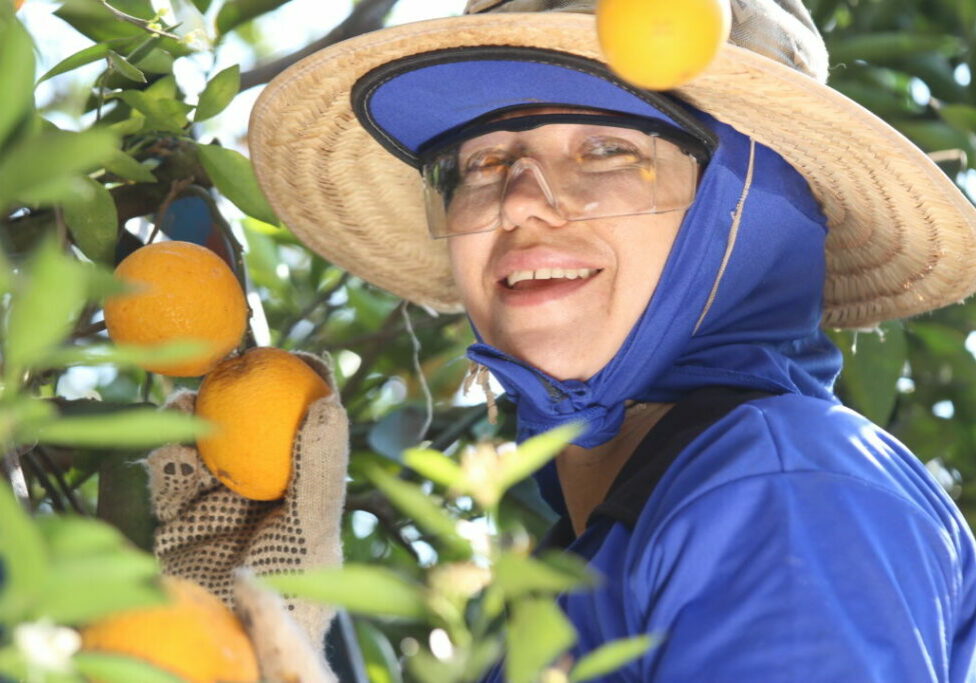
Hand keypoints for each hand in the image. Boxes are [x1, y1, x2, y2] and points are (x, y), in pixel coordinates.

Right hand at [144, 352, 347, 654]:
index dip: (310, 390)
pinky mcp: (176, 520)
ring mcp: (219, 505)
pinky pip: (169, 477)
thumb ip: (320, 474)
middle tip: (238, 361)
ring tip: (193, 398)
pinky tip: (171, 440)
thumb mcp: (311, 535)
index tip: (304, 356)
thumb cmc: (291, 600)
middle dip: (245, 393)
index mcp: (305, 496)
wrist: (229, 653)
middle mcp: (263, 494)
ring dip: (199, 418)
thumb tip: (329, 404)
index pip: (311, 431)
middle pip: (256, 428)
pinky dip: (167, 454)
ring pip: (208, 446)